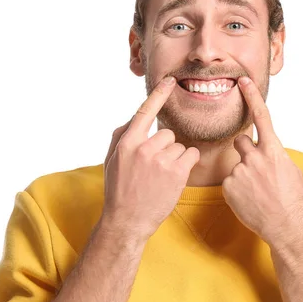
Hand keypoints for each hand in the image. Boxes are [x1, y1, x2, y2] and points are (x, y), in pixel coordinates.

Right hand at [101, 77, 200, 242]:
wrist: (127, 221)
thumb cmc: (119, 190)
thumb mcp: (111, 160)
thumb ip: (122, 136)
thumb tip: (134, 118)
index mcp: (126, 142)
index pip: (144, 111)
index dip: (159, 95)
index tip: (171, 80)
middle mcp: (143, 148)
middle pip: (167, 133)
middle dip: (165, 148)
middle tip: (154, 168)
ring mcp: (160, 160)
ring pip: (179, 145)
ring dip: (175, 158)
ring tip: (161, 177)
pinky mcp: (177, 172)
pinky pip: (191, 155)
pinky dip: (188, 163)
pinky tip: (175, 177)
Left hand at [222, 77, 302, 245]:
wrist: (286, 226)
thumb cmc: (293, 198)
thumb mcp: (290, 170)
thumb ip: (274, 155)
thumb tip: (266, 148)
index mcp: (273, 151)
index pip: (261, 117)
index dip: (251, 97)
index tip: (243, 81)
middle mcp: (255, 158)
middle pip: (241, 142)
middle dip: (247, 153)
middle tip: (258, 173)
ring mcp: (240, 172)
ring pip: (236, 165)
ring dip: (243, 175)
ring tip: (257, 193)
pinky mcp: (228, 187)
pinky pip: (229, 182)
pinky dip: (237, 190)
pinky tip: (249, 200)